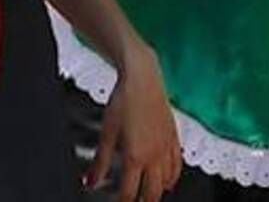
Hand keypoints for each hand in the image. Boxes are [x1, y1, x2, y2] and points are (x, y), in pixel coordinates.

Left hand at [90, 44, 182, 200]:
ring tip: (149, 196)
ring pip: (167, 182)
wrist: (143, 79)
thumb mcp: (106, 133)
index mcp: (135, 156)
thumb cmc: (124, 101)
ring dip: (158, 192)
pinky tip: (168, 179)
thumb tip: (90, 181)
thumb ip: (99, 162)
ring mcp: (167, 147)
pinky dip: (173, 177)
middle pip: (152, 192)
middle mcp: (154, 155)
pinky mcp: (174, 137)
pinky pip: (178, 165)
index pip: (129, 192)